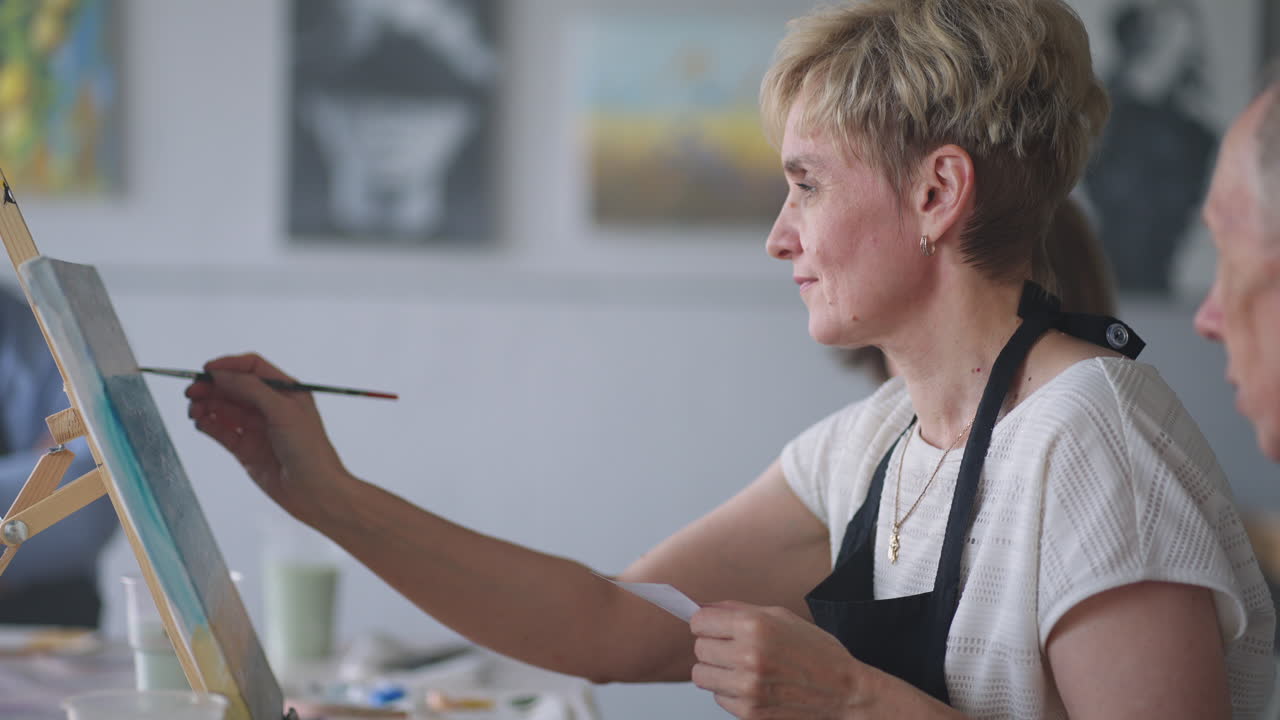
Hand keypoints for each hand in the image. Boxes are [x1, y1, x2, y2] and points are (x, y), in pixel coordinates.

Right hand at [185, 353, 348, 514]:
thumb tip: (222, 375)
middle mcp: (270, 407)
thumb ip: (252, 390)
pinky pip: (222, 431)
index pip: (253, 368)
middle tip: (192, 390)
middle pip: (234, 388)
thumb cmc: (310, 450)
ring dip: (206, 405)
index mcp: (286, 392)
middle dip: (212, 387)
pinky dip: (208, 425)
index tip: (208, 370)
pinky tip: (199, 422)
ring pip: (225, 409)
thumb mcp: (283, 411)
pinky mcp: (246, 449)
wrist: (314, 491)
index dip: (229, 366)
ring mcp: (257, 428)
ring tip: (194, 409)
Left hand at [690, 601, 867, 717]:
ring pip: (701, 675)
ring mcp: (748, 687)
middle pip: (699, 648)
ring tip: (741, 667)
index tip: (713, 627)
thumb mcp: (781, 617)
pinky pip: (718, 697)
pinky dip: (730, 692)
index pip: (699, 621)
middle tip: (733, 648)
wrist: (844, 692)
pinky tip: (753, 685)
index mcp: (755, 626)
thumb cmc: (816, 652)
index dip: (706, 623)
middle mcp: (749, 656)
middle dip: (712, 646)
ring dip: (716, 670)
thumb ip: (739, 611)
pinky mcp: (749, 712)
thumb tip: (703, 609)